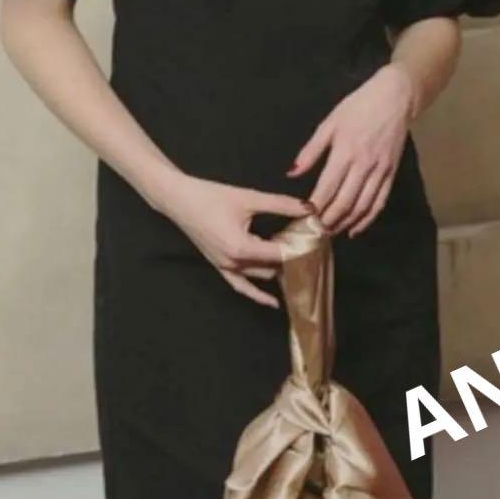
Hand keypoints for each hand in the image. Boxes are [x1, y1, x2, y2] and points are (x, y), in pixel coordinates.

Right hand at [156, 173, 313, 307]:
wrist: (178, 199)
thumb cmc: (211, 196)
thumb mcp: (249, 198)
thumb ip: (281, 205)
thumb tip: (309, 208)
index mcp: (242, 248)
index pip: (281, 254)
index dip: (302, 248)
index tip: (320, 241)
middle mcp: (234, 264)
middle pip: (273, 267)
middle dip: (294, 259)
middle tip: (315, 248)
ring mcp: (225, 268)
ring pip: (260, 276)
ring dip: (279, 271)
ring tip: (302, 264)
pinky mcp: (220, 267)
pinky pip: (241, 286)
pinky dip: (257, 294)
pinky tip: (272, 302)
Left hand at [286, 63, 416, 237]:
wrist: (394, 98)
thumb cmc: (357, 107)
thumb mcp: (329, 123)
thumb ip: (311, 150)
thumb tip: (292, 172)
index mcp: (345, 151)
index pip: (326, 188)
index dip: (314, 207)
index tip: (302, 219)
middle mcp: (363, 165)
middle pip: (344, 202)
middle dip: (328, 221)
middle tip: (314, 232)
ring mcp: (380, 171)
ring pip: (362, 206)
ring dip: (345, 224)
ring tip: (330, 233)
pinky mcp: (391, 173)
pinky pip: (379, 202)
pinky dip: (367, 219)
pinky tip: (355, 229)